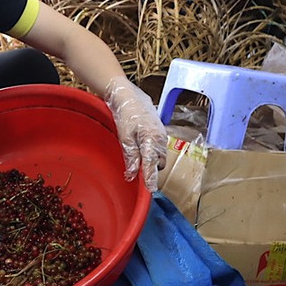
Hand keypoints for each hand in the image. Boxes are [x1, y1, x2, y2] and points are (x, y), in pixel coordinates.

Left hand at [103, 76, 166, 191]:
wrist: (130, 96)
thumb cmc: (126, 114)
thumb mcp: (124, 137)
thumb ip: (130, 156)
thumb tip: (131, 174)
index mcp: (151, 139)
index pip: (151, 164)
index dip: (151, 177)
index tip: (151, 189)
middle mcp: (160, 139)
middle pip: (158, 162)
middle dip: (151, 170)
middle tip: (139, 176)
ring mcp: (162, 136)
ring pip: (159, 156)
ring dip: (151, 161)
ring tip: (139, 162)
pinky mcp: (160, 133)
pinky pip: (158, 149)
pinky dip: (151, 153)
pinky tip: (142, 151)